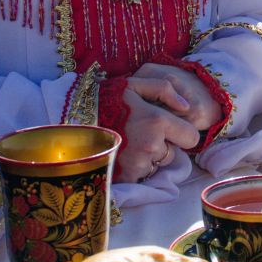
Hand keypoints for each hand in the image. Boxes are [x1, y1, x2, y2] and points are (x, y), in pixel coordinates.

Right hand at [113, 64, 222, 181]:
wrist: (70, 121)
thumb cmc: (105, 99)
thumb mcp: (134, 84)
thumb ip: (164, 89)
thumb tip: (187, 107)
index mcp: (156, 121)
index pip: (191, 137)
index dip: (182, 132)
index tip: (167, 128)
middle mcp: (151, 145)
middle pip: (173, 153)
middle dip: (163, 145)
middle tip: (141, 133)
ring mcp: (138, 163)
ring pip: (157, 164)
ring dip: (148, 157)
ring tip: (128, 142)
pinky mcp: (127, 177)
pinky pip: (142, 175)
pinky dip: (135, 167)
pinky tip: (122, 154)